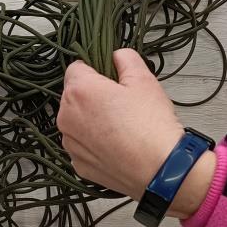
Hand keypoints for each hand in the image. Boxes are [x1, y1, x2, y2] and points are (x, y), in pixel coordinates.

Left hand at [57, 49, 215, 217]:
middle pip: (74, 96)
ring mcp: (70, 144)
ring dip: (92, 120)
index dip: (96, 70)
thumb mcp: (144, 79)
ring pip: (77, 122)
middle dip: (94, 96)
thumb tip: (117, 56)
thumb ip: (126, 59)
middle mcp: (66, 117)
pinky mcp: (78, 165)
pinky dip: (96, 144)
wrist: (160, 170)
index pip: (76, 68)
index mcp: (78, 91)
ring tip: (122, 127)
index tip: (113, 79)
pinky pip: (83, 146)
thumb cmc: (151, 124)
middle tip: (122, 104)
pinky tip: (118, 146)